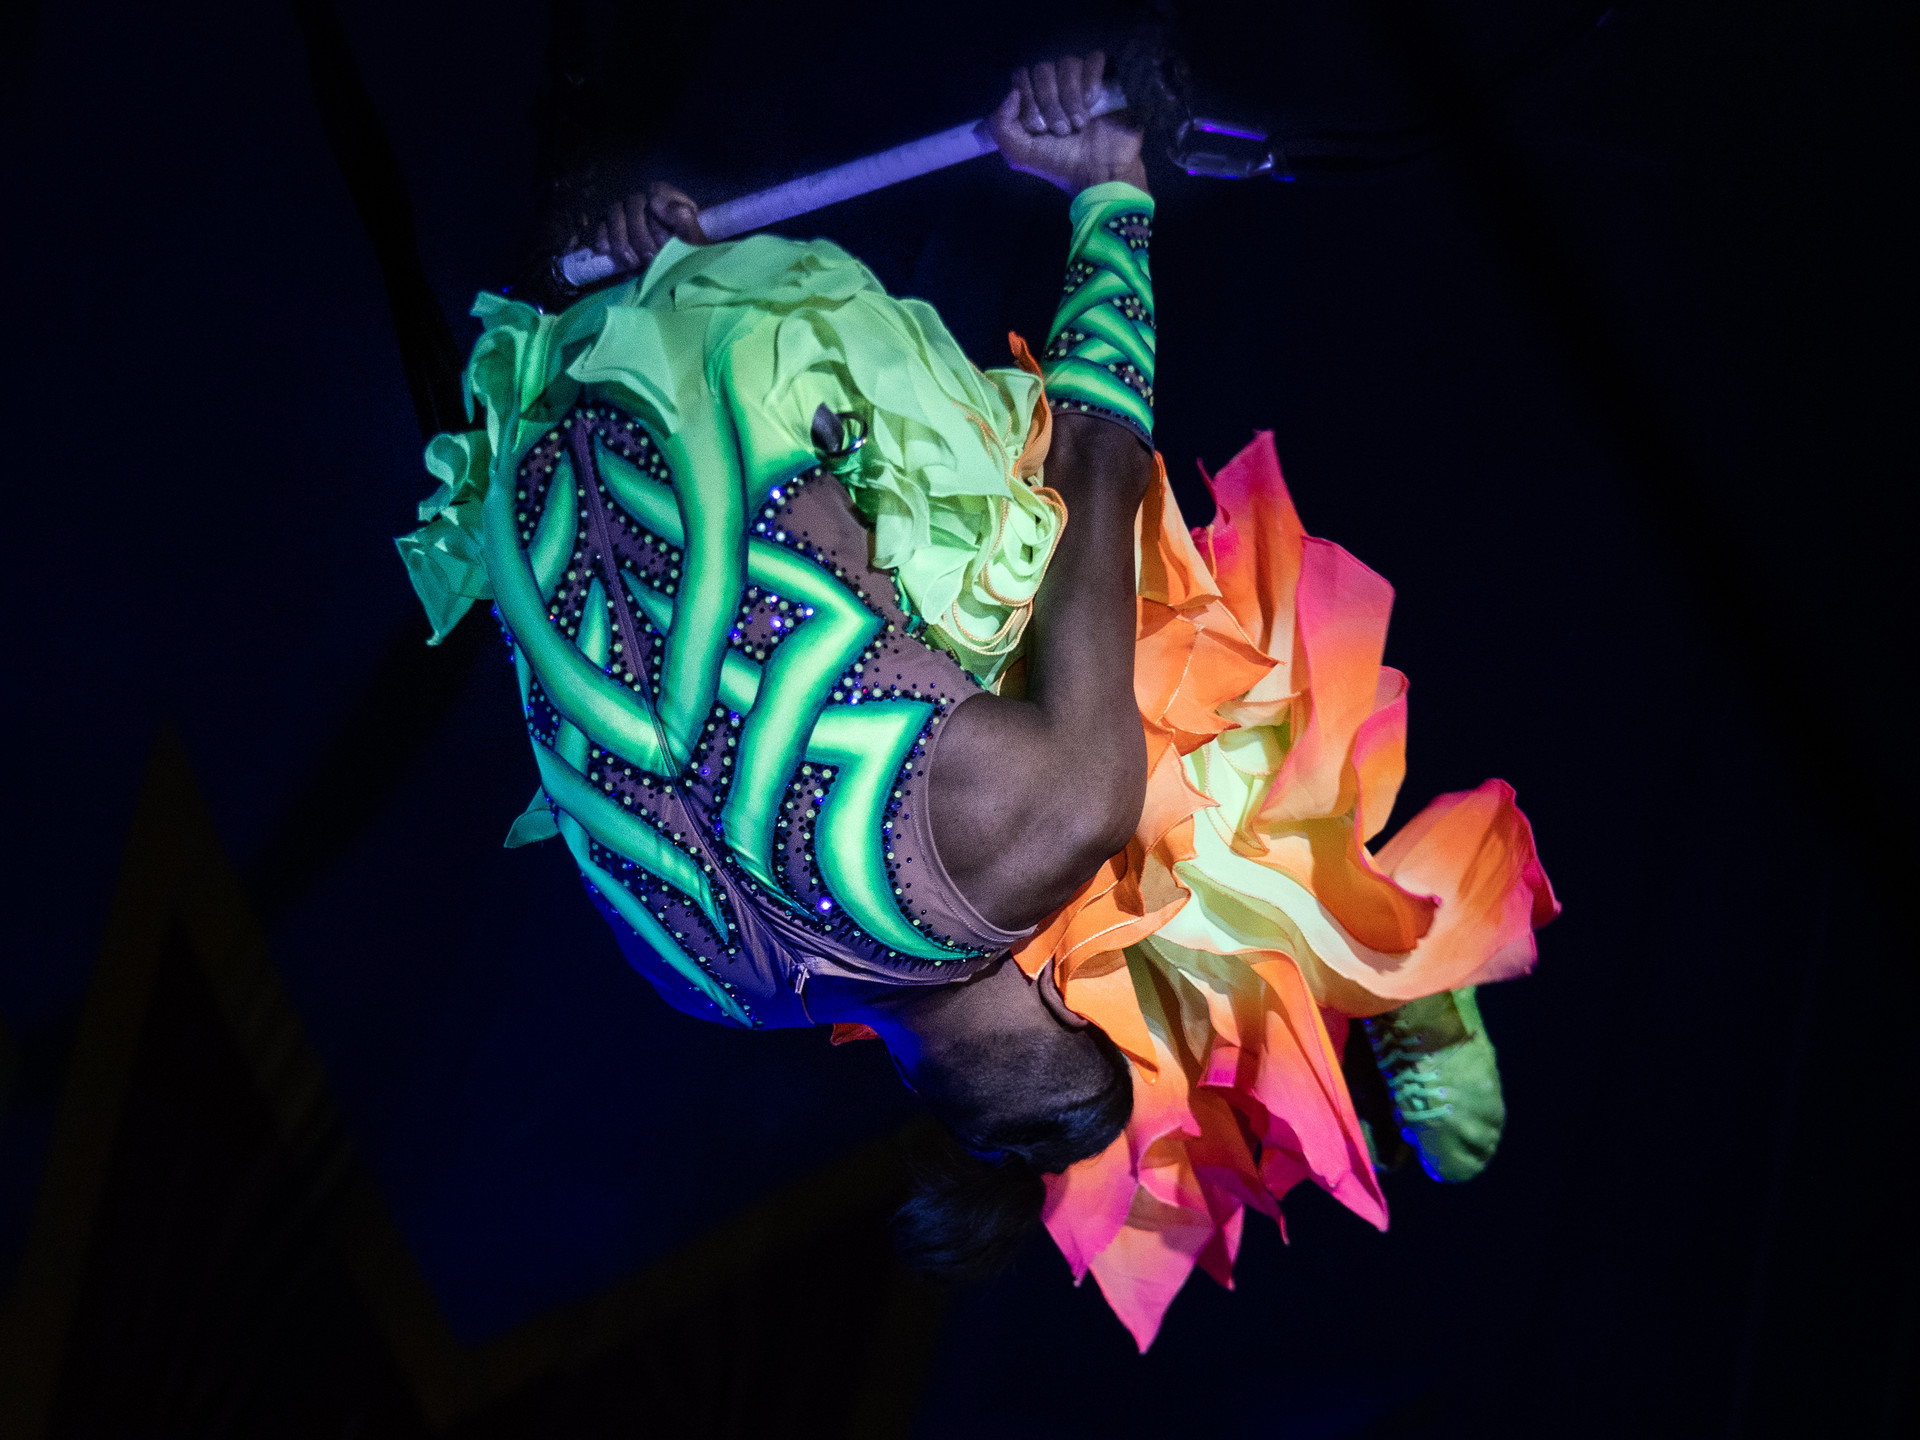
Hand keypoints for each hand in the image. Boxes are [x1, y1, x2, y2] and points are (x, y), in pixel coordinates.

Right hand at [568, 181, 705, 274]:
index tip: (665, 238)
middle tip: (650, 257)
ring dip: (621, 239)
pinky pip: (600, 226)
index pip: (656, 191)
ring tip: (632, 263)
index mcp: (668, 199)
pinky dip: (602, 238)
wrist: (675, 276)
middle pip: (634, 204)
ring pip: (615, 212)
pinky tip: (606, 253)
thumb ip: (685, 221)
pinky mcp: (610, 227)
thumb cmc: (688, 256)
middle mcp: (645, 202)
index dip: (659, 212)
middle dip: (641, 235)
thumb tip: (655, 202)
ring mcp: (625, 213)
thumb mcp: (694, 243)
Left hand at [988, 52, 1148, 196]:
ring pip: (1067, 63)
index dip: (1028, 99)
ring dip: (1070, 98)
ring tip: (1079, 124)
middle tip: (1061, 130)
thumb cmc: (1060, 164)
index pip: (1021, 75)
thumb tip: (1012, 91)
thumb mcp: (1018, 154)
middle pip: (1042, 69)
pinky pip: (1093, 59)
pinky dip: (1091, 81)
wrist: (1098, 172)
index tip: (1039, 128)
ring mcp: (1079, 80)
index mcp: (1032, 99)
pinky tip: (1093, 103)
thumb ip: (1000, 125)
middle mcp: (1054, 86)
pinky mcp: (1105, 78)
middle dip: (1049, 103)